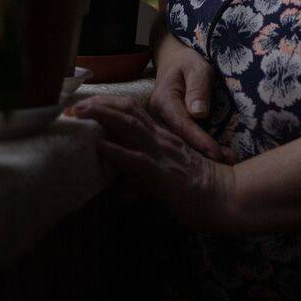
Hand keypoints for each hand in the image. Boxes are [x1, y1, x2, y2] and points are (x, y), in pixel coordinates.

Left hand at [65, 95, 238, 232]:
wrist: (226, 197)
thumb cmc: (200, 191)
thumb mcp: (167, 180)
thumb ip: (143, 183)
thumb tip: (121, 197)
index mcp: (163, 137)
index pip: (133, 112)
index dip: (108, 105)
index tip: (85, 104)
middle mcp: (162, 139)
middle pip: (127, 111)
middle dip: (99, 105)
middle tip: (73, 105)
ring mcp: (162, 153)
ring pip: (129, 127)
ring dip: (102, 117)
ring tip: (80, 113)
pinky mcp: (162, 172)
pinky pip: (136, 158)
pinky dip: (116, 151)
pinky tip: (100, 146)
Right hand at [150, 34, 236, 163]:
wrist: (174, 60)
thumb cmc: (187, 62)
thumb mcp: (196, 67)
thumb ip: (198, 87)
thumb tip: (199, 113)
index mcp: (163, 101)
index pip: (182, 126)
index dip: (200, 141)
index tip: (217, 154)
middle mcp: (159, 116)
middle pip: (181, 140)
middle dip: (204, 154)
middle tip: (230, 162)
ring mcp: (163, 124)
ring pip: (182, 144)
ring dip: (204, 154)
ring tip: (229, 161)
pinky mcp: (171, 128)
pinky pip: (184, 140)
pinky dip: (200, 149)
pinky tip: (218, 156)